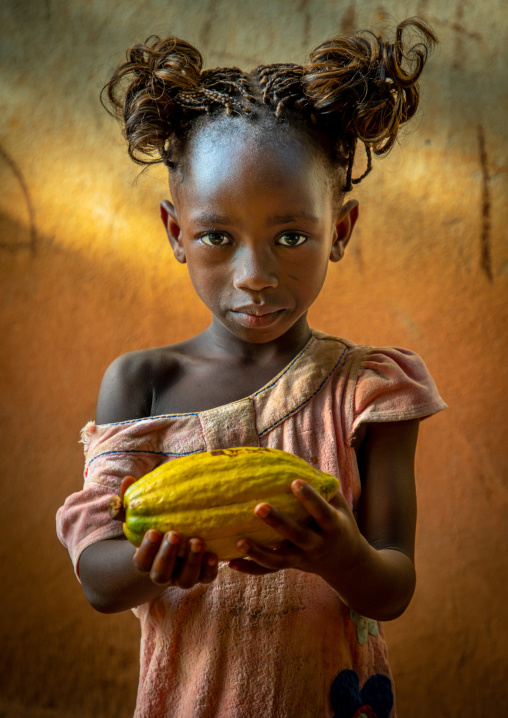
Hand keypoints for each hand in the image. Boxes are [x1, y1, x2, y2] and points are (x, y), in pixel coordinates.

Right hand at [119, 476, 218, 589]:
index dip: (146, 549)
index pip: (141, 562)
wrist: (176, 544)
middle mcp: (164, 573)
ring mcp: (183, 576)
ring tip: (197, 541)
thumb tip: (128, 480)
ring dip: (191, 561)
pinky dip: (209, 568)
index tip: (153, 531)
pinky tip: (213, 553)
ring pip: (185, 579)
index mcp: (146, 561)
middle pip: (161, 574)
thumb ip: (133, 499)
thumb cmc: (157, 523)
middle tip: (174, 534)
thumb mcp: (144, 513)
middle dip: (167, 555)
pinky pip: (206, 577)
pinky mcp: (202, 574)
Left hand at [229, 480, 367, 584]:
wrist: (346, 561)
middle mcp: (318, 545)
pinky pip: (269, 570)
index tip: (295, 481)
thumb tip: (298, 462)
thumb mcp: (339, 505)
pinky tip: (232, 563)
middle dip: (278, 522)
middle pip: (297, 536)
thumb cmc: (338, 522)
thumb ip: (322, 488)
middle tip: (258, 507)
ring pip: (279, 560)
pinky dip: (251, 568)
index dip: (310, 498)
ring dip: (258, 552)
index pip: (322, 512)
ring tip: (238, 541)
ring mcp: (303, 559)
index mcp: (333, 527)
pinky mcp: (291, 566)